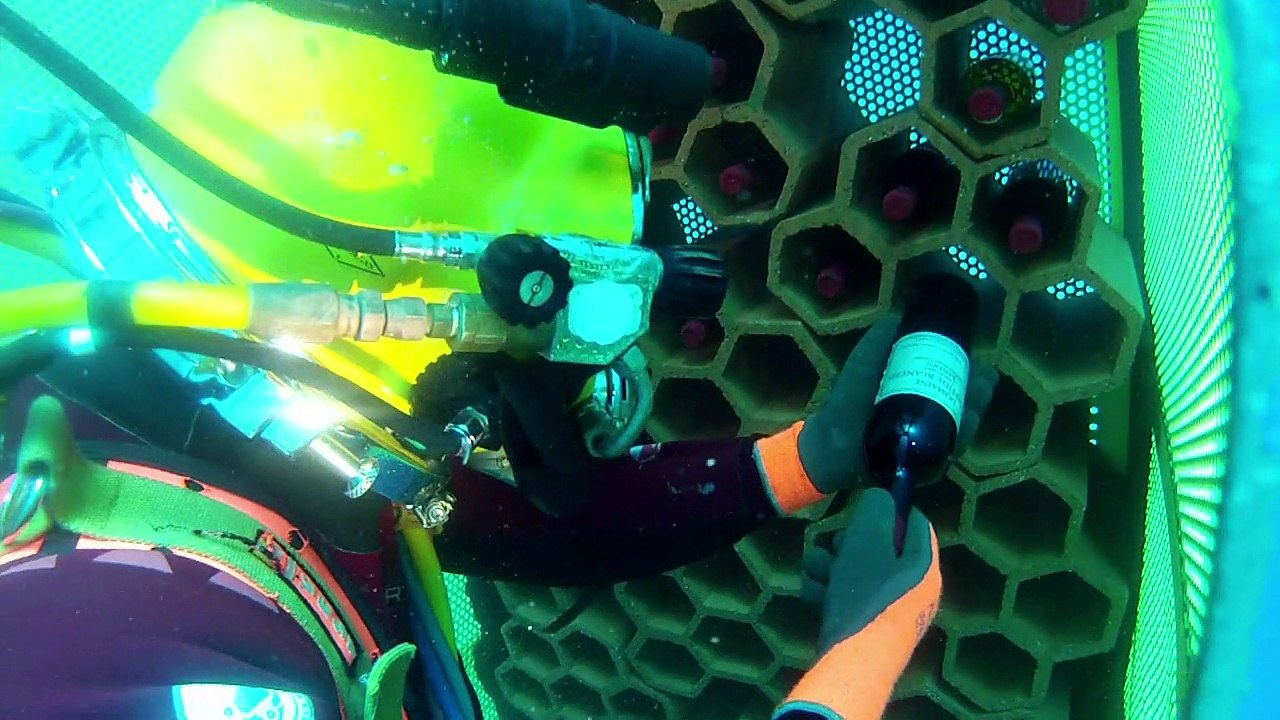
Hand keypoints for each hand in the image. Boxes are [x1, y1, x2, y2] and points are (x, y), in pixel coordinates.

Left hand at [797, 314, 997, 493]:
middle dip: (980, 390)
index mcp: (923, 389)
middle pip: (970, 401)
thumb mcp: (865, 364)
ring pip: (966, 425)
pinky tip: (962, 425)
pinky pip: (951, 452)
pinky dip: (960, 439)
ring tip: (972, 404)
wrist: (830, 444)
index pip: (960, 377)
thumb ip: (881, 338)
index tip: (976, 361)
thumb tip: (902, 312)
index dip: (973, 370)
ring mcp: (931, 440)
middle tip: (980, 382)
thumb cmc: (846, 401)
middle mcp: (932, 414)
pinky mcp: (927, 464)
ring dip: (975, 413)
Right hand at [801, 488, 939, 653]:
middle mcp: (912, 589)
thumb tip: (880, 499)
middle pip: (881, 550)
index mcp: (924, 567)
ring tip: (815, 570)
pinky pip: (846, 598)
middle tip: (835, 545)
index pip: (916, 524)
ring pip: (856, 573)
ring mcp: (887, 611)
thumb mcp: (868, 538)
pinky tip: (812, 593)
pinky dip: (827, 592)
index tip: (864, 505)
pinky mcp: (864, 627)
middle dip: (848, 543)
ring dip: (829, 566)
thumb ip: (875, 508)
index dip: (891, 509)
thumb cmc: (866, 594)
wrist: (851, 660)